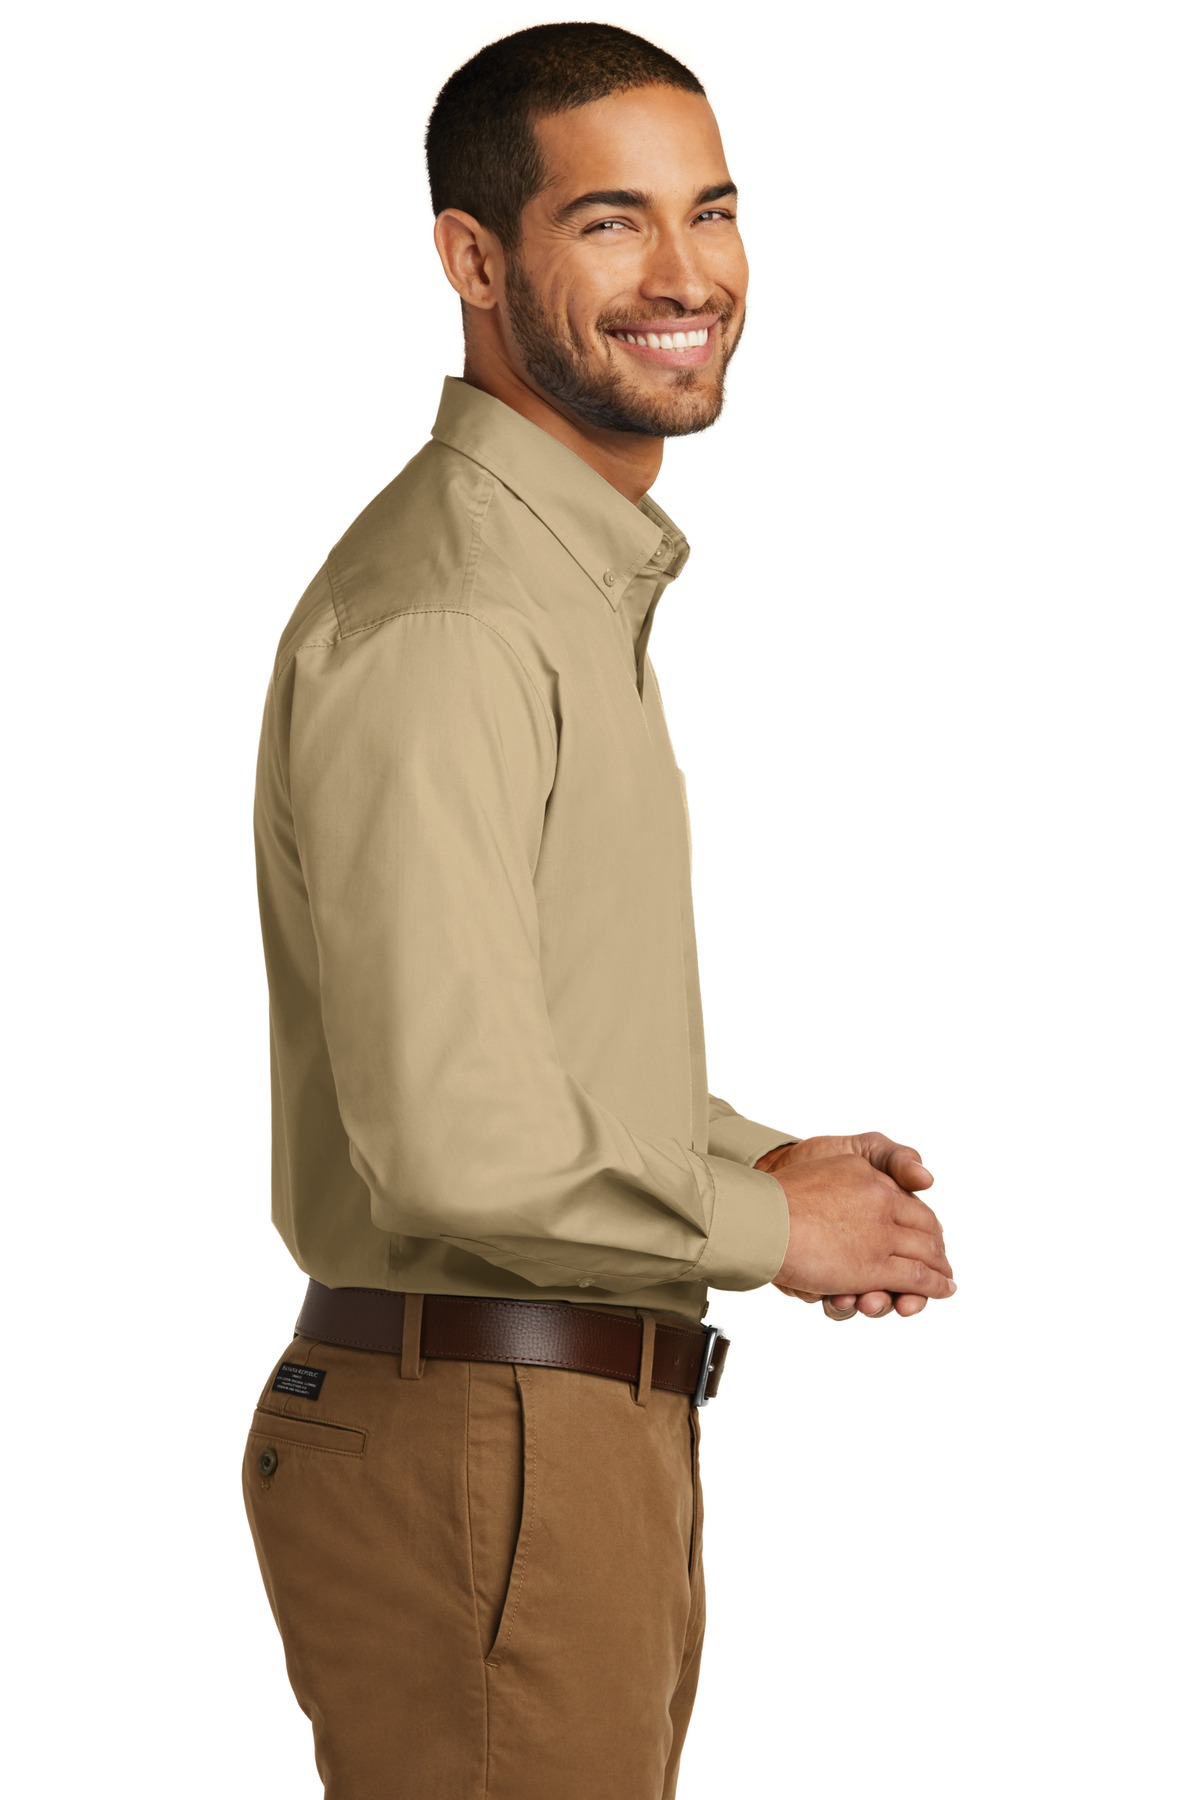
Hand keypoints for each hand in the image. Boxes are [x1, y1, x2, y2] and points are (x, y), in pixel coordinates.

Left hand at [756, 1133, 954, 1316]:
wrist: (773, 1169)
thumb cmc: (824, 1156)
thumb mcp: (867, 1149)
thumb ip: (899, 1159)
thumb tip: (928, 1178)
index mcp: (897, 1223)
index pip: (926, 1256)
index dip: (933, 1275)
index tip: (936, 1286)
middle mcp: (874, 1248)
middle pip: (900, 1286)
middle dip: (901, 1297)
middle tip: (898, 1303)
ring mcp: (845, 1262)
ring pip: (870, 1298)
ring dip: (871, 1304)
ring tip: (864, 1301)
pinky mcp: (818, 1272)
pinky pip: (834, 1298)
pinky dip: (838, 1301)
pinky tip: (833, 1296)